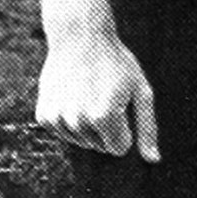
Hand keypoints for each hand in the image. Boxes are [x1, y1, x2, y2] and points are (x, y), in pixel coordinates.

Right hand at [36, 26, 160, 162]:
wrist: (80, 36)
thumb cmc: (116, 62)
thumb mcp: (140, 89)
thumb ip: (147, 128)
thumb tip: (153, 161)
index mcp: (105, 116)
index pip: (119, 149)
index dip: (124, 128)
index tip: (121, 103)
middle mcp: (78, 121)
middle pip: (100, 147)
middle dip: (106, 126)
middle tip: (103, 93)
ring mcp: (58, 119)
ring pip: (81, 141)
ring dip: (87, 124)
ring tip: (88, 92)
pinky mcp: (43, 116)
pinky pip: (63, 132)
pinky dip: (69, 120)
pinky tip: (72, 95)